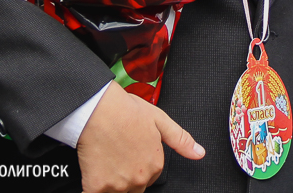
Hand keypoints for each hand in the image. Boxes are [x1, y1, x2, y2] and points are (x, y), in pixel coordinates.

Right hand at [78, 83, 203, 192]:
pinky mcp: (96, 187)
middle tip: (116, 155)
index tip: (130, 153)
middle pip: (133, 188)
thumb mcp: (160, 120)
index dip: (138, 165)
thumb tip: (199, 153)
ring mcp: (117, 185)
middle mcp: (139, 179)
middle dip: (125, 176)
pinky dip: (93, 187)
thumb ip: (180, 140)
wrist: (96, 108)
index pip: (149, 178)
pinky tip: (93, 172)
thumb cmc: (125, 110)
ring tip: (105, 159)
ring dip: (109, 182)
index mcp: (154, 165)